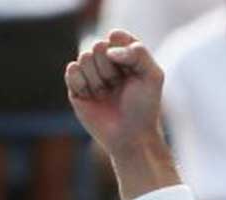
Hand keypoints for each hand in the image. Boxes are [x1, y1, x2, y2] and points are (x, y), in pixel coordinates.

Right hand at [65, 31, 166, 166]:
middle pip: (97, 46)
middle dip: (110, 68)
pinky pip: (71, 70)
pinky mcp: (76, 88)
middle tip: (118, 86)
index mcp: (124, 55)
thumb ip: (138, 52)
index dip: (122, 52)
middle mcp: (106, 62)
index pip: (116, 36)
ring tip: (107, 94)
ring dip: (98, 79)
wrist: (131, 137)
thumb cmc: (144, 108)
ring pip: (84, 57)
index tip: (132, 71)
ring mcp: (90, 74)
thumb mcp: (153, 76)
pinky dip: (82, 82)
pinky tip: (92, 95)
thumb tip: (108, 50)